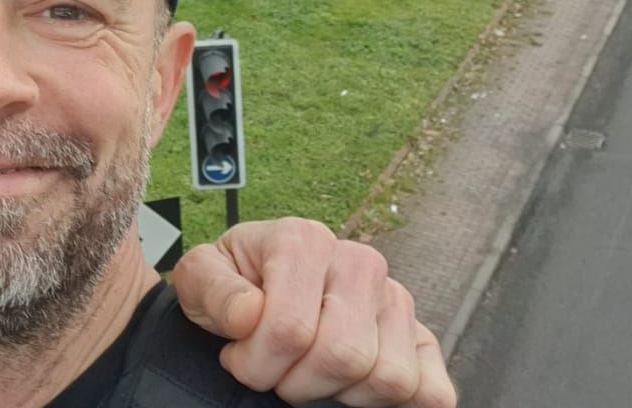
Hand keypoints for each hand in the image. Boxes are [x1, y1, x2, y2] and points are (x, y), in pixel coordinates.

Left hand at [171, 218, 454, 407]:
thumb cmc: (232, 284)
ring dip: (338, 393)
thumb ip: (212, 290)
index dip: (257, 363)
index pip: (291, 329)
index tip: (238, 357)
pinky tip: (350, 388)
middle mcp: (358, 262)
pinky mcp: (421, 339)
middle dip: (296, 382)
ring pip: (387, 378)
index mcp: (303, 240)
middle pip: (343, 356)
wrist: (257, 284)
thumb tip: (249, 314)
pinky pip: (431, 391)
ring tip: (308, 373)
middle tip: (273, 372)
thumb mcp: (199, 278)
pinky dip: (393, 405)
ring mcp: (395, 300)